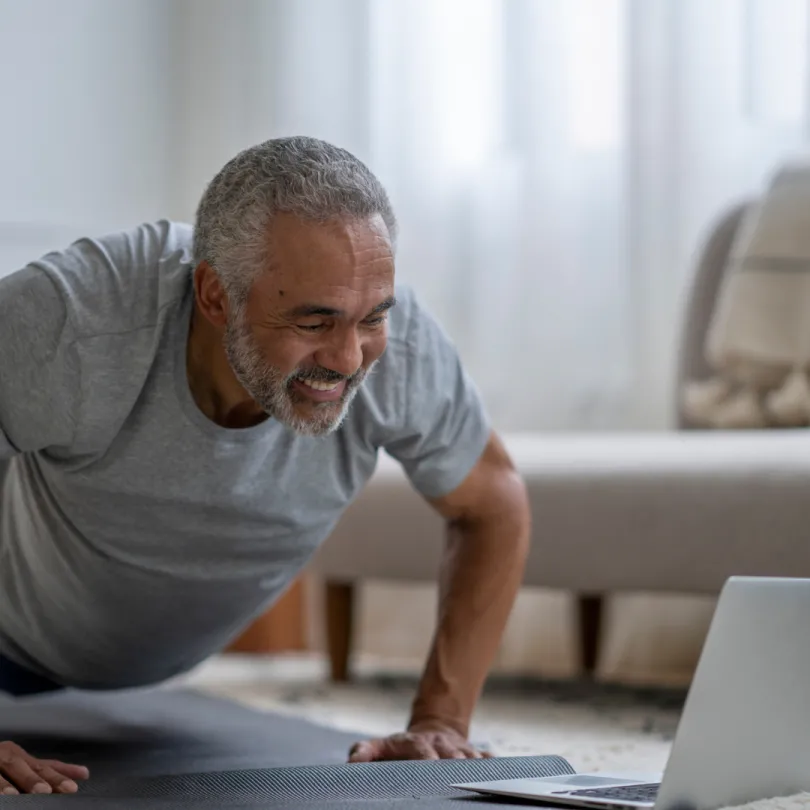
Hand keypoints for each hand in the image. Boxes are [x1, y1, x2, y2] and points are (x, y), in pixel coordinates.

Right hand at [0, 740, 88, 794]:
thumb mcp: (22, 766)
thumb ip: (48, 770)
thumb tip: (84, 773)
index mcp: (19, 756)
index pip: (43, 766)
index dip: (60, 774)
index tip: (77, 783)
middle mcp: (6, 755)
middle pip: (24, 768)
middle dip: (36, 780)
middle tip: (47, 791)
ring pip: (3, 772)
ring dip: (9, 784)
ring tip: (18, 796)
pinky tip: (4, 796)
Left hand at [348, 723, 491, 761]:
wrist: (433, 727)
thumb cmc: (403, 746)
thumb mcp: (382, 746)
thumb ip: (365, 751)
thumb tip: (352, 761)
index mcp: (415, 742)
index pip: (422, 751)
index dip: (428, 759)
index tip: (433, 767)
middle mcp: (439, 744)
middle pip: (450, 753)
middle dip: (456, 763)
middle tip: (460, 774)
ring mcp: (458, 748)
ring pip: (471, 755)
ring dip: (475, 765)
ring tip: (480, 776)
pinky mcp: (474, 753)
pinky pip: (487, 758)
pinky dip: (493, 764)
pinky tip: (499, 774)